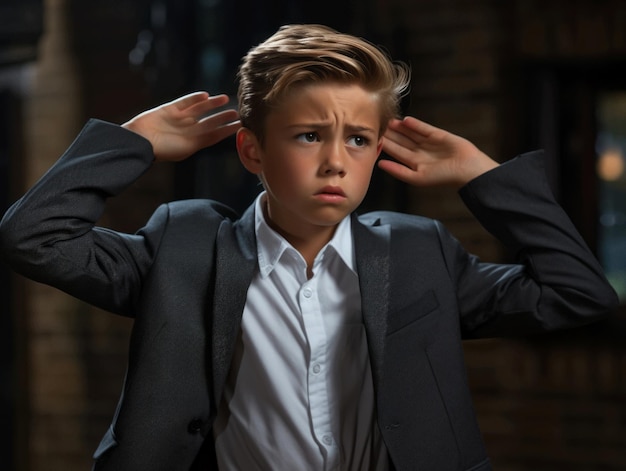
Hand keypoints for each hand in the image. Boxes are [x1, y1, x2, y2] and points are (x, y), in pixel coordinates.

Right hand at [122, 92, 240, 160]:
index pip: (214, 135)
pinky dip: (194, 98)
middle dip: (222, 117)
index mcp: (193, 143)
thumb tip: (223, 134)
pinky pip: (185, 102)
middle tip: (237, 111)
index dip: (227, 130)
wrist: (140, 142)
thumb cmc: (163, 150)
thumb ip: (203, 140)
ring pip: (199, 109)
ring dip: (212, 104)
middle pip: (209, 122)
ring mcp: (179, 119)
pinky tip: (206, 95)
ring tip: (225, 98)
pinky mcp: (169, 109)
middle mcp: (188, 130)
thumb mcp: (187, 148)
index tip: (240, 125)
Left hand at [379, 117, 498, 187]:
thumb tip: (380, 165)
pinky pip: (425, 128)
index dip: (386, 145)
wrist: (466, 170)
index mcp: (415, 164)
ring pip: (411, 133)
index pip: (397, 152)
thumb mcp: (416, 178)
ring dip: (400, 128)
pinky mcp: (439, 135)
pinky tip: (405, 120)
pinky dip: (415, 124)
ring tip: (389, 121)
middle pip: (402, 141)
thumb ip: (398, 171)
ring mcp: (430, 143)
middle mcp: (421, 153)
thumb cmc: (443, 178)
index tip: (375, 138)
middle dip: (391, 134)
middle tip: (378, 125)